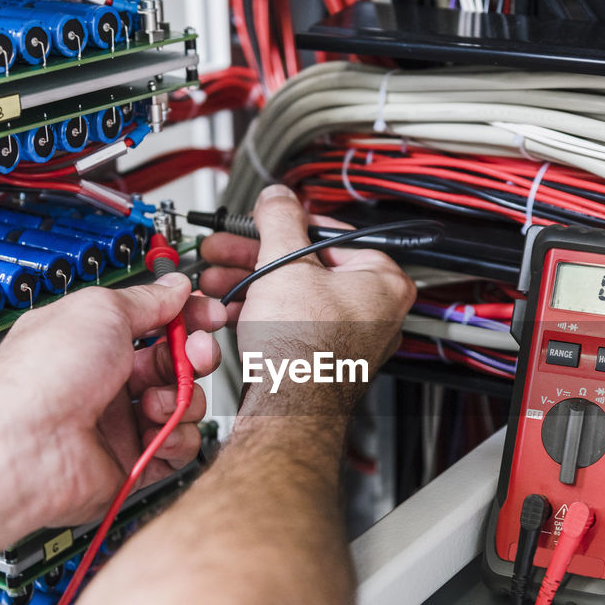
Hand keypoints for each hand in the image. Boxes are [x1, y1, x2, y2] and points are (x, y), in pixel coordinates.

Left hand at [0, 275, 225, 528]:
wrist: (22, 446)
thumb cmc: (41, 377)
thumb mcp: (101, 310)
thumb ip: (148, 300)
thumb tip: (175, 286)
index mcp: (94, 344)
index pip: (156, 326)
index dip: (186, 319)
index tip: (208, 314)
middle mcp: (106, 383)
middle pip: (175, 365)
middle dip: (193, 356)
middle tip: (195, 353)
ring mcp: (119, 426)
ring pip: (183, 406)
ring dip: (182, 398)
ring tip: (156, 400)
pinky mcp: (132, 464)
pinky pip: (177, 448)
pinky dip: (178, 438)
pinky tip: (160, 431)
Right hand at [199, 185, 415, 409]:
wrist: (288, 407)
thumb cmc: (304, 349)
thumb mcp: (285, 265)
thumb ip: (281, 220)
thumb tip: (279, 197)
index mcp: (384, 281)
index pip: (334, 234)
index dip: (288, 223)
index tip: (264, 220)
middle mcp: (376, 311)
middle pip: (310, 265)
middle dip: (259, 255)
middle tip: (230, 248)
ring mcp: (353, 337)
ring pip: (297, 295)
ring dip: (253, 283)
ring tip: (220, 277)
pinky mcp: (327, 358)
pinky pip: (295, 323)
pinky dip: (264, 312)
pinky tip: (232, 306)